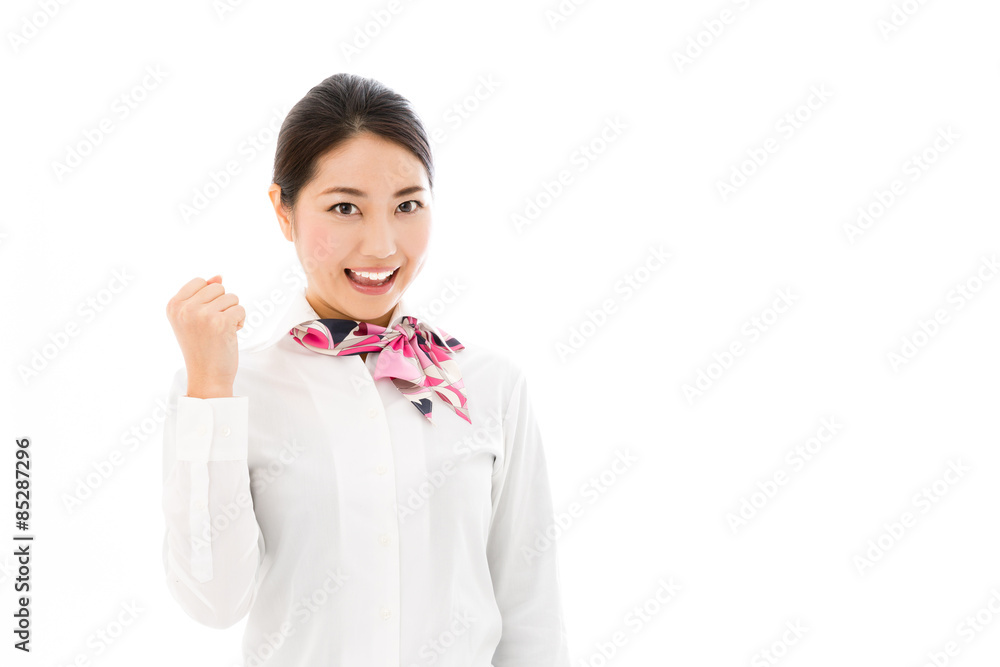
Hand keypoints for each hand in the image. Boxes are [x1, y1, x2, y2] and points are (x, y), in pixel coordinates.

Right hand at [165, 275, 244, 395]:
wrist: (207, 377)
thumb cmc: (202, 348)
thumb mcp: (193, 319)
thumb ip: (203, 295)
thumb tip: (218, 276)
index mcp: (173, 305)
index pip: (200, 282)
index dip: (209, 298)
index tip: (204, 318)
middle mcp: (185, 308)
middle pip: (218, 288)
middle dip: (222, 305)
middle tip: (214, 327)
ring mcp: (202, 315)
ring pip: (232, 298)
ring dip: (232, 314)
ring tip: (221, 331)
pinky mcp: (221, 322)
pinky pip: (241, 309)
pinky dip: (240, 322)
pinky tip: (230, 336)